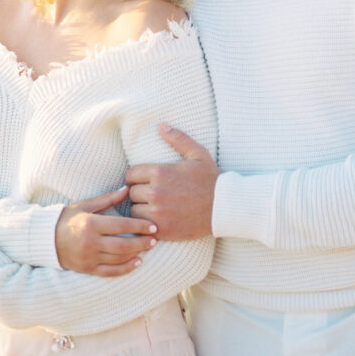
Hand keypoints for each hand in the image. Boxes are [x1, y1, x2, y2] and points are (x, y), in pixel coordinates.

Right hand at [55, 186, 157, 275]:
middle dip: (142, 242)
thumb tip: (127, 190)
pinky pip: (110, 272)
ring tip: (149, 247)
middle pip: (123, 245)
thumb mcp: (86, 205)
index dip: (140, 226)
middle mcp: (91, 243)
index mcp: (91, 224)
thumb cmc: (68, 218)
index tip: (153, 225)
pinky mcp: (88, 269)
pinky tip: (137, 263)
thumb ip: (108, 198)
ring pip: (118, 259)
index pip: (121, 226)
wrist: (47, 239)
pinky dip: (125, 269)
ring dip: (136, 253)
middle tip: (155, 238)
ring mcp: (89, 258)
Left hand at [125, 124, 218, 240]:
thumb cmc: (210, 179)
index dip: (136, 177)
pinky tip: (156, 219)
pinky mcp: (162, 229)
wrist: (223, 207)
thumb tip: (161, 126)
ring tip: (152, 207)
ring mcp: (158, 212)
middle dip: (139, 192)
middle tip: (150, 194)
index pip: (131, 174)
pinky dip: (146, 223)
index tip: (144, 180)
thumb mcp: (197, 154)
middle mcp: (155, 192)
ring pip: (134, 210)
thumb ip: (178, 139)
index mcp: (160, 172)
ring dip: (141, 208)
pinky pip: (142, 226)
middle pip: (131, 193)